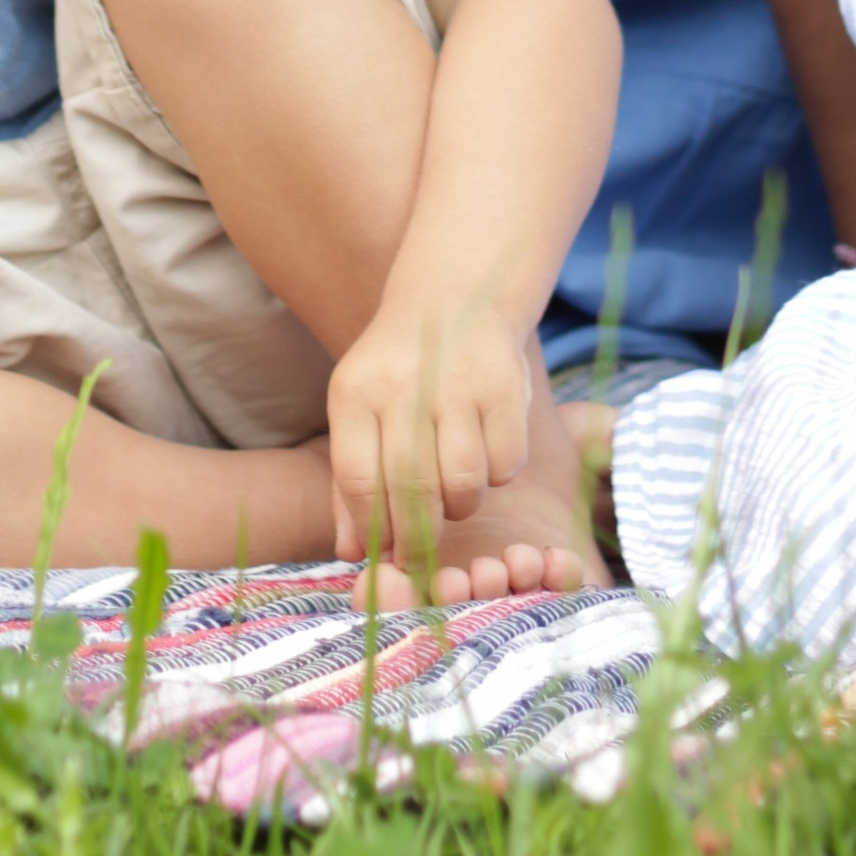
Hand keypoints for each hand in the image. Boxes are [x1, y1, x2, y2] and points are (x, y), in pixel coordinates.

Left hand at [326, 292, 531, 574]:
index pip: (359, 483)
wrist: (454, 298)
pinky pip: (505, 465)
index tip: (387, 557)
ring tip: (454, 494)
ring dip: (460, 507)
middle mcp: (405, 384)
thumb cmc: (398, 374)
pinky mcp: (505, 386)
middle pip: (413, 491)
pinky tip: (485, 457)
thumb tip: (351, 553)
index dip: (375, 533)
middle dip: (418, 542)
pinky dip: (497, 477)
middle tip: (423, 556)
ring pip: (463, 483)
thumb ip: (350, 483)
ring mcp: (459, 382)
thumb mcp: (360, 412)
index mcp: (356, 392)